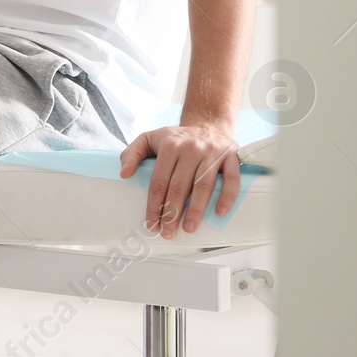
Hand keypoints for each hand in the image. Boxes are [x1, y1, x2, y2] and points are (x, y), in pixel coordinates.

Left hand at [118, 120, 239, 237]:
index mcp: (170, 146)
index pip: (159, 181)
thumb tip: (124, 173)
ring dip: (196, 210)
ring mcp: (213, 153)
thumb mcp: (149, 138)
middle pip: (180, 186)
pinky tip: (219, 213)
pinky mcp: (231, 157)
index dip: (154, 204)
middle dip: (172, 212)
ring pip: (203, 186)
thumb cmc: (176, 138)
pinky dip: (227, 197)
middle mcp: (192, 149)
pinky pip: (232, 179)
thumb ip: (132, 153)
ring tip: (189, 228)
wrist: (207, 124)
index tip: (151, 223)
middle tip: (168, 231)